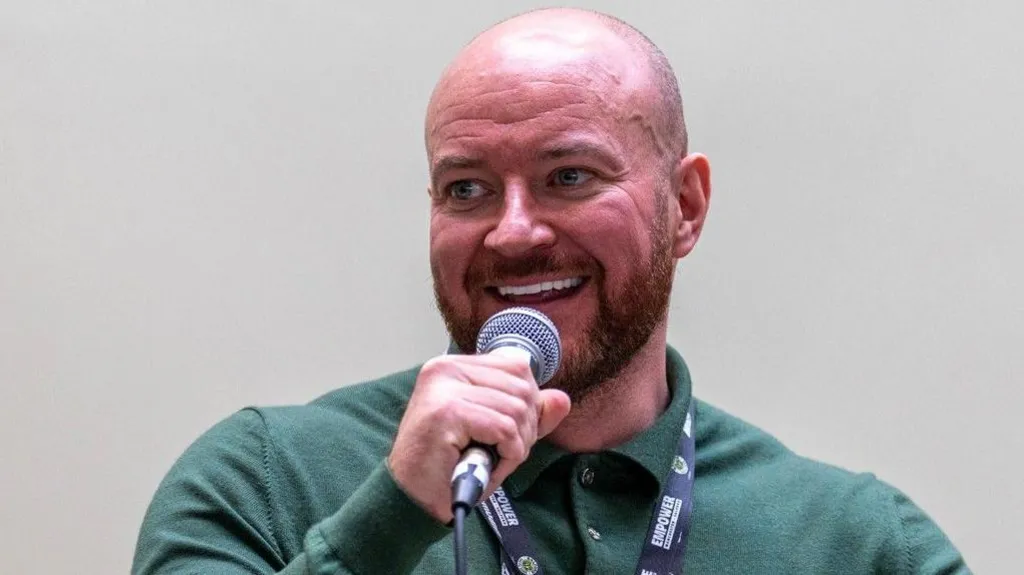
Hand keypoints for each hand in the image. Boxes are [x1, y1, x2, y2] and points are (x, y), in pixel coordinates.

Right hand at [387, 351, 570, 522]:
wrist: (412, 497)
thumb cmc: (448, 464)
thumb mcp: (495, 434)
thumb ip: (528, 414)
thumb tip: (561, 399)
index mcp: (455, 366)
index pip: (516, 365)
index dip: (527, 402)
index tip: (509, 432)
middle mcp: (446, 368)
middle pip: (522, 387)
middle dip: (525, 427)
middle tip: (502, 452)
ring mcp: (444, 388)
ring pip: (516, 408)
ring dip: (516, 445)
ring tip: (492, 461)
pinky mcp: (446, 412)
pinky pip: (504, 428)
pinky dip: (507, 454)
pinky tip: (489, 465)